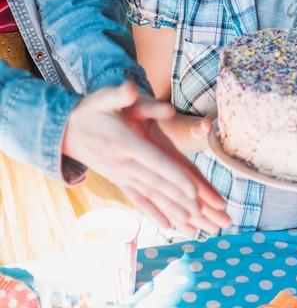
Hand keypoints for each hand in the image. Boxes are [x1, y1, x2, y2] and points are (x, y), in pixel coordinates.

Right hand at [62, 82, 230, 234]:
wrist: (65, 131)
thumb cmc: (90, 110)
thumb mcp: (103, 97)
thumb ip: (120, 94)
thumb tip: (132, 88)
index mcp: (127, 144)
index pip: (157, 164)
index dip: (176, 178)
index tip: (194, 192)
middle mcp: (126, 165)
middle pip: (162, 186)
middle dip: (188, 202)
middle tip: (211, 216)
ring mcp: (123, 176)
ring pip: (155, 197)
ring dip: (177, 212)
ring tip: (199, 227)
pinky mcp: (121, 181)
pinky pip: (140, 200)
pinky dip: (156, 213)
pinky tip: (170, 225)